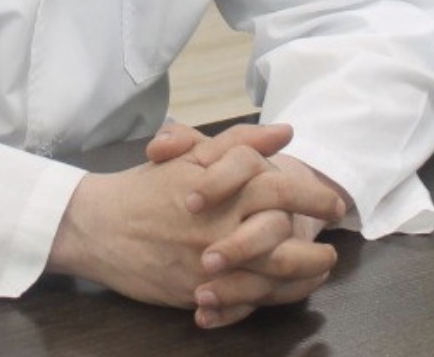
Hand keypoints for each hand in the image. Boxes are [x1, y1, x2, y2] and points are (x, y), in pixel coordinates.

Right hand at [47, 123, 342, 323]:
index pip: (280, 187)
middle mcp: (220, 225)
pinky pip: (247, 301)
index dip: (312, 194)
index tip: (333, 201)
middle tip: (331, 238)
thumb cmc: (147, 186)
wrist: (100, 226)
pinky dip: (274, 297)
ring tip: (321, 266)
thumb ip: (240, 142)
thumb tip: (285, 132)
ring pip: (271, 274)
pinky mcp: (199, 292)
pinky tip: (288, 289)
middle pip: (284, 235)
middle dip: (316, 238)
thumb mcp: (191, 154)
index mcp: (221, 188)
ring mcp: (210, 263)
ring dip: (304, 272)